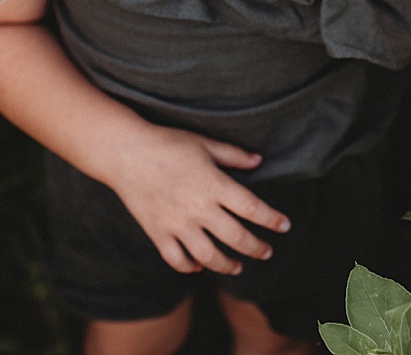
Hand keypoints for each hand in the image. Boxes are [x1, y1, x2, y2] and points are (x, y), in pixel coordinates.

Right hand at [104, 124, 290, 275]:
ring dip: (228, 265)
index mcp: (214, 184)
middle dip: (257, 248)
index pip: (252, 208)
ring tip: (238, 266)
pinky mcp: (157, 233)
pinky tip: (199, 265)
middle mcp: (198, 208)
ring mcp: (177, 224)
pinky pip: (177, 260)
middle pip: (237, 237)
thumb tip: (259, 161)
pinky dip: (190, 266)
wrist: (125, 152)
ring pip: (209, 256)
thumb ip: (233, 155)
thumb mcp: (204, 143)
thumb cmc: (168, 143)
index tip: (285, 225)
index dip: (272, 219)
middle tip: (267, 251)